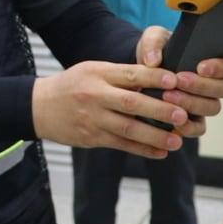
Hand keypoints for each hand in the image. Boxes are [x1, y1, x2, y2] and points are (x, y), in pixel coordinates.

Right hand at [32, 60, 186, 157]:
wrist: (40, 106)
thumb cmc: (73, 85)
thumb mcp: (92, 71)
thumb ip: (120, 76)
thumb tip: (157, 82)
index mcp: (98, 74)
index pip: (130, 74)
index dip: (153, 78)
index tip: (174, 81)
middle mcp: (95, 96)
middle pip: (132, 104)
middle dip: (159, 110)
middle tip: (182, 115)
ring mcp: (93, 119)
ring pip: (128, 129)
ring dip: (155, 136)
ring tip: (176, 140)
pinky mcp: (92, 138)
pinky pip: (121, 145)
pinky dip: (142, 150)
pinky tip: (160, 152)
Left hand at [135, 25, 222, 136]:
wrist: (142, 73)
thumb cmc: (155, 51)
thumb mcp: (153, 39)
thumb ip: (153, 43)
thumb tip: (154, 60)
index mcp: (215, 60)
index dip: (221, 67)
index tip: (201, 67)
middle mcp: (215, 83)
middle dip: (202, 85)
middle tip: (180, 80)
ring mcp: (205, 102)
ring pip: (213, 107)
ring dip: (192, 102)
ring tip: (169, 95)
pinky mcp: (193, 119)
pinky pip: (199, 128)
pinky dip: (188, 126)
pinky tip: (173, 121)